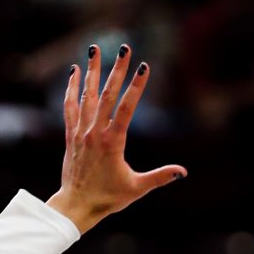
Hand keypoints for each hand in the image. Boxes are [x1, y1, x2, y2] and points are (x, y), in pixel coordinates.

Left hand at [48, 47, 186, 234]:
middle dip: (117, 69)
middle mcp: (95, 132)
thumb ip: (160, 177)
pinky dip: (72, 88)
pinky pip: (70, 106)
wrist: (76, 205)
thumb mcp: (137, 188)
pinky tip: (74, 72)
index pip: (127, 108)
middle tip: (124, 48)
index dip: (137, 86)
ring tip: (95, 48)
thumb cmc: (108, 198)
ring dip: (92, 71)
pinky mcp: (70, 135)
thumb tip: (184, 172)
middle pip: (107, 94)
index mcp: (113, 142)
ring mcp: (81, 131)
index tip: (144, 67)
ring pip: (87, 95)